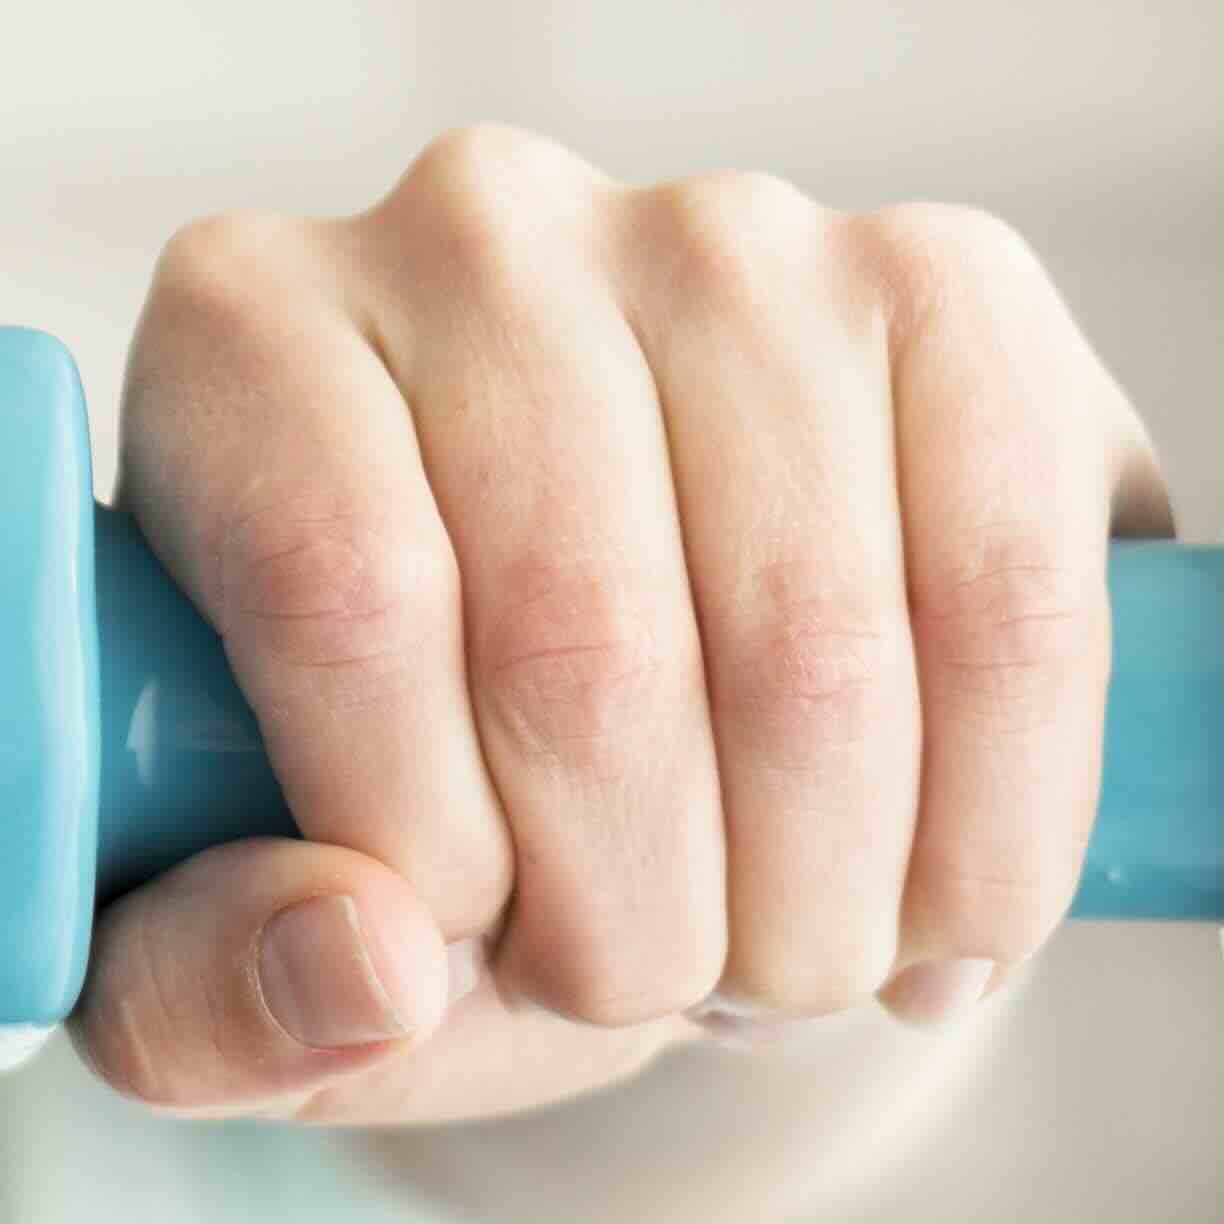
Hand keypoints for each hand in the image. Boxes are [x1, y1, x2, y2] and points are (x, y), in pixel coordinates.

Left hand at [79, 129, 1166, 1128]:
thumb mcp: (244, 955)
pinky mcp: (950, 285)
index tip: (464, 963)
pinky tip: (938, 916)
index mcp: (243, 334)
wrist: (672, 746)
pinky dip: (993, 827)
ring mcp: (724, 232)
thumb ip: (215, 997)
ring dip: (815, 902)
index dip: (425, 846)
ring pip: (808, 643)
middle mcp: (471, 226)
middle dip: (637, 922)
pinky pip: (1007, 597)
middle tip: (647, 996)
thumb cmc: (419, 825)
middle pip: (581, 639)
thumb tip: (368, 966)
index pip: (340, 591)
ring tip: (780, 967)